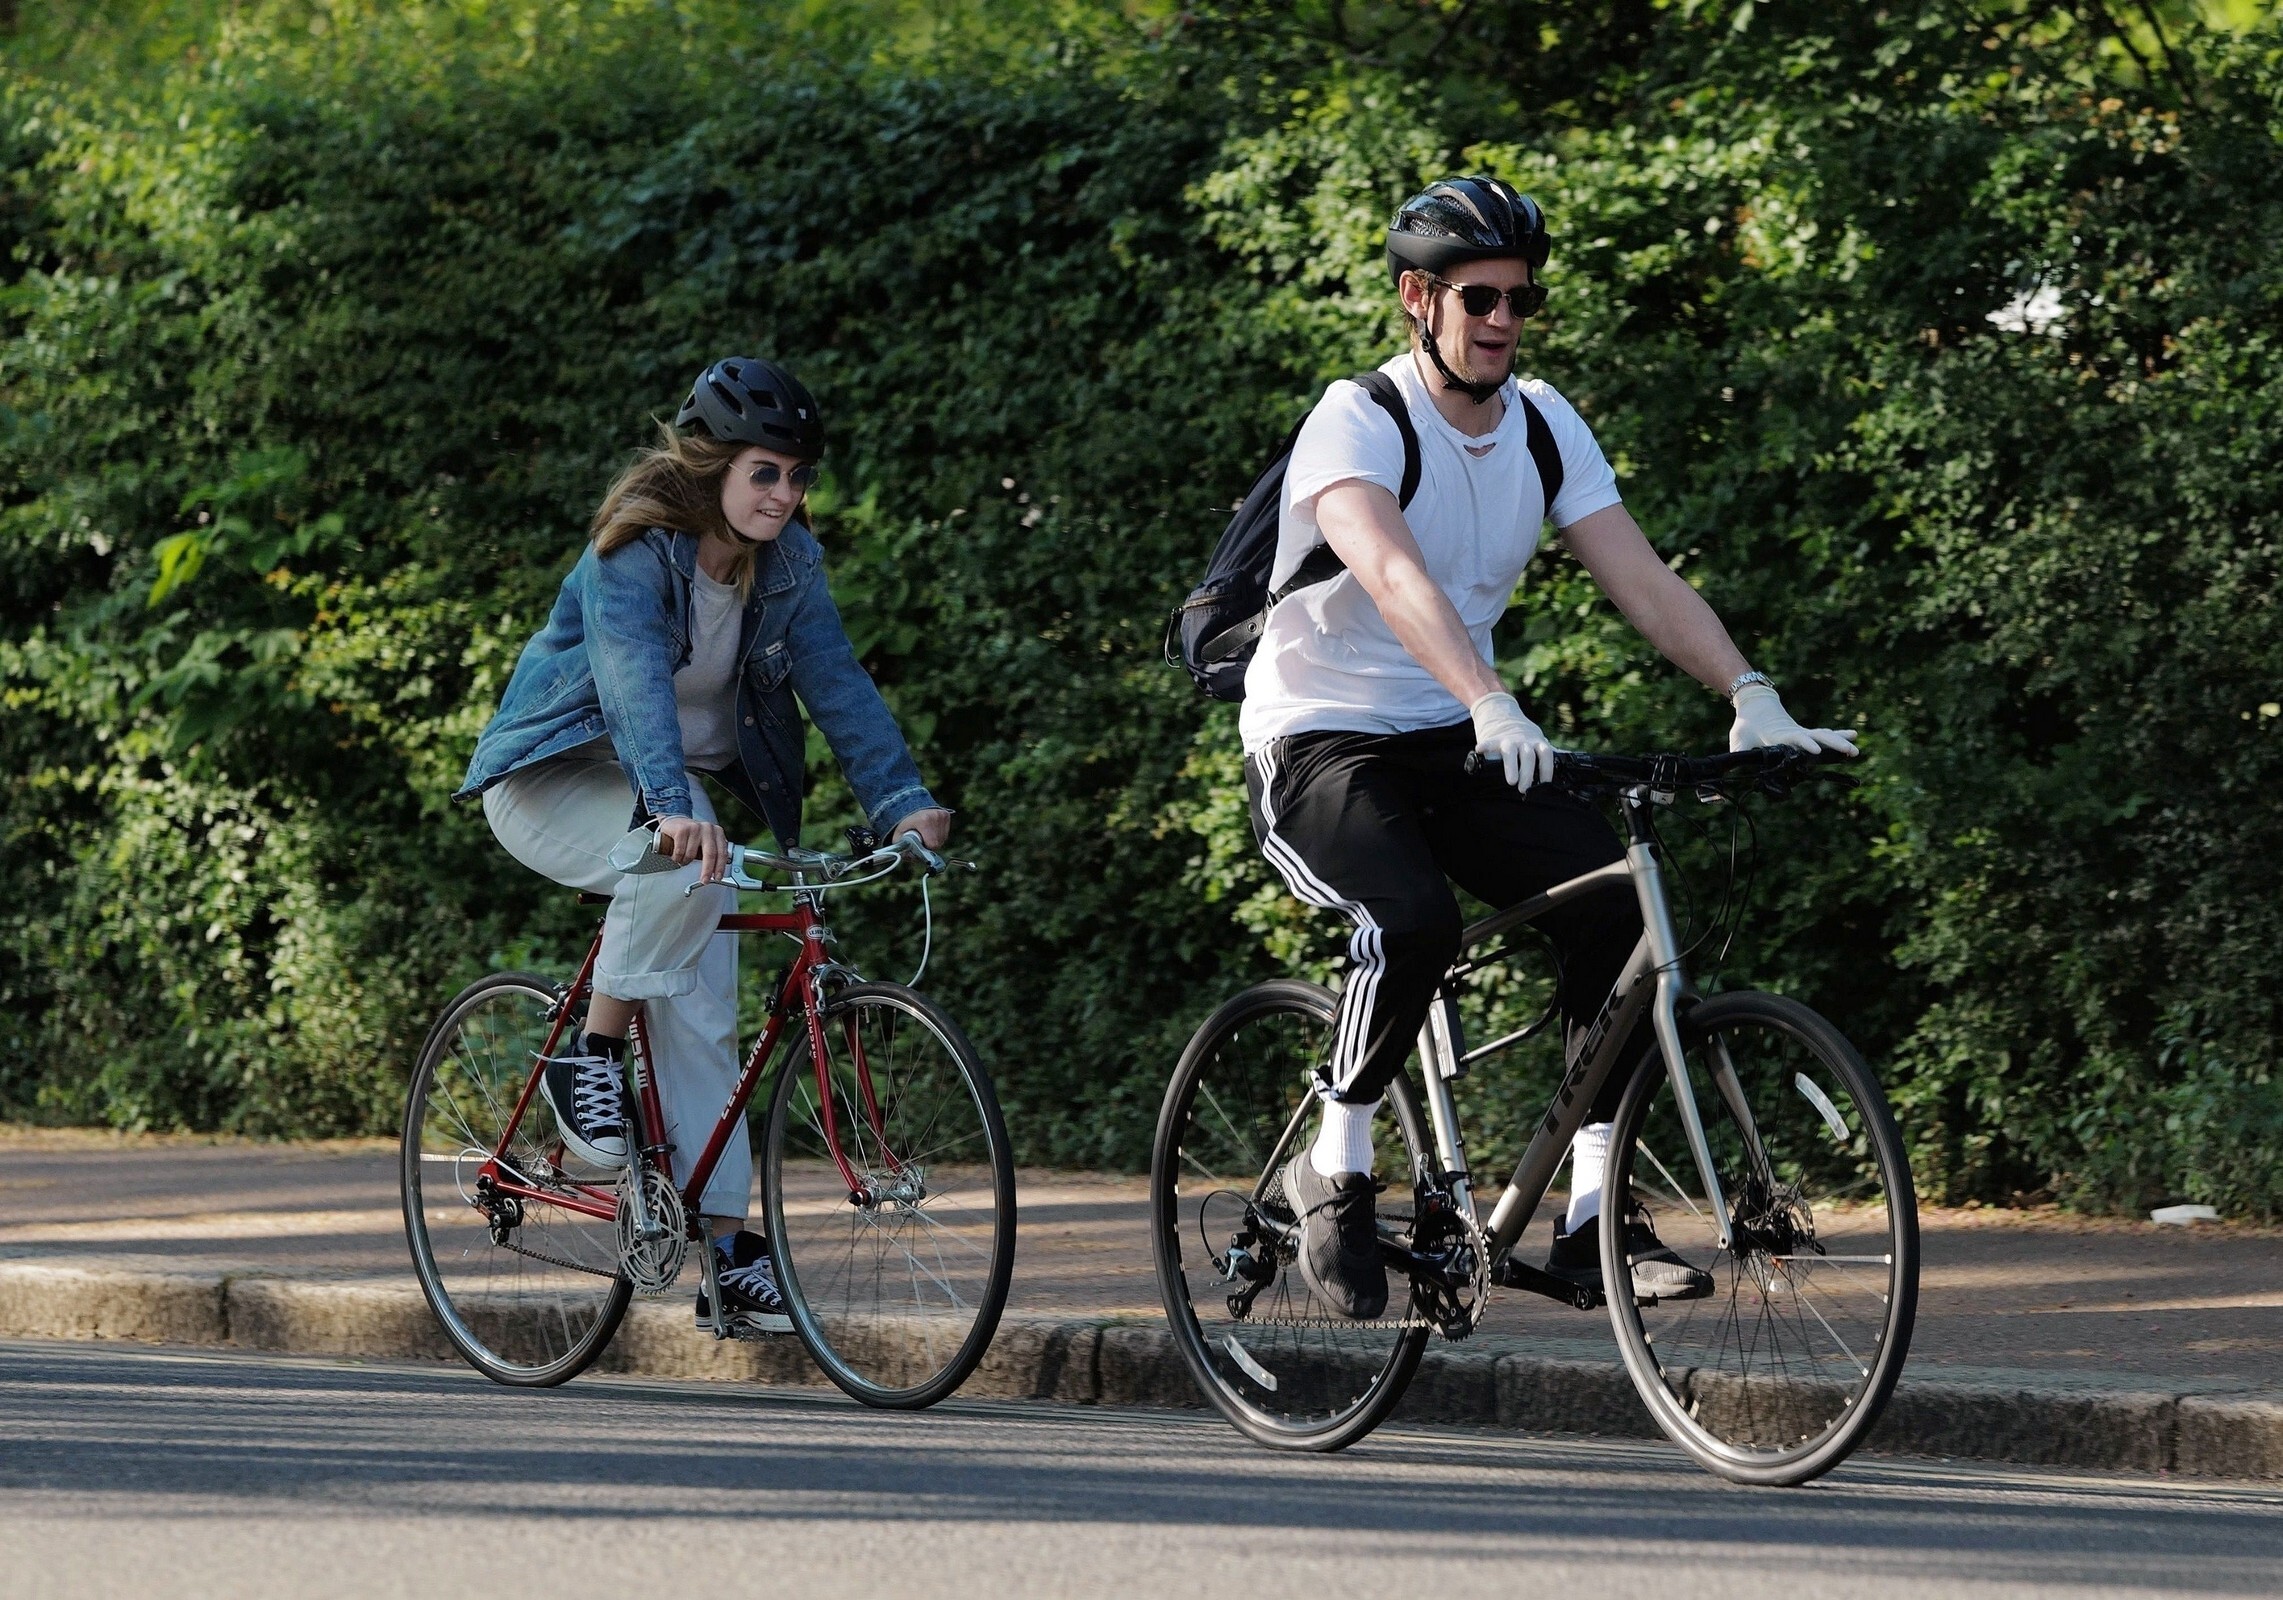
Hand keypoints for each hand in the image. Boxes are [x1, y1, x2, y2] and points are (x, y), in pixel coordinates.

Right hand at [655, 815, 729, 882]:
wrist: (674, 822)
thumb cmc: (691, 836)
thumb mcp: (706, 842)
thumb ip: (713, 853)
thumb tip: (717, 872)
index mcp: (717, 832)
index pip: (722, 852)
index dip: (720, 867)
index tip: (717, 878)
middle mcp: (708, 828)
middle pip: (710, 854)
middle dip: (707, 870)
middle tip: (704, 880)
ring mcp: (695, 828)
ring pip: (692, 854)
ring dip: (686, 862)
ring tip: (683, 858)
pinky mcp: (682, 829)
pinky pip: (680, 851)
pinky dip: (677, 857)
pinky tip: (676, 854)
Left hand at [888, 808, 952, 850]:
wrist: (908, 805)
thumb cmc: (903, 823)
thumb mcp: (898, 837)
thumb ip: (904, 850)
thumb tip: (914, 859)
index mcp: (924, 820)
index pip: (933, 844)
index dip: (925, 848)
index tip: (919, 844)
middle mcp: (935, 816)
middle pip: (939, 842)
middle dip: (929, 845)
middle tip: (920, 839)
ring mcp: (942, 814)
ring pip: (943, 838)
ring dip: (934, 840)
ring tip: (924, 834)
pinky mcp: (946, 814)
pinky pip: (945, 832)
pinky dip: (938, 834)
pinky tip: (930, 830)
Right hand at [1470, 691, 1555, 791]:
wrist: (1502, 712)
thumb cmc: (1522, 733)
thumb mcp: (1536, 739)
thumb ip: (1544, 751)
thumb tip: (1562, 760)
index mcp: (1537, 742)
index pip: (1545, 755)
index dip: (1546, 769)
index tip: (1545, 784)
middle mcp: (1524, 741)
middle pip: (1529, 757)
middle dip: (1527, 774)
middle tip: (1525, 788)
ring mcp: (1508, 739)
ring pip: (1512, 753)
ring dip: (1512, 767)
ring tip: (1512, 781)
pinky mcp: (1494, 739)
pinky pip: (1489, 742)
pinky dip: (1485, 746)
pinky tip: (1479, 750)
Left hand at [1729, 684, 1857, 756]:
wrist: (1754, 704)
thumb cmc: (1745, 725)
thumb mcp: (1738, 741)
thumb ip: (1737, 756)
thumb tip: (1729, 771)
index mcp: (1779, 735)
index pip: (1795, 740)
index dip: (1805, 744)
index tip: (1816, 750)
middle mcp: (1794, 734)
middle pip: (1817, 738)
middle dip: (1833, 745)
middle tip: (1850, 751)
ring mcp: (1801, 733)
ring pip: (1824, 736)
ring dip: (1840, 742)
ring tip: (1856, 749)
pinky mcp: (1803, 733)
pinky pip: (1823, 734)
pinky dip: (1837, 735)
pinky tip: (1853, 735)